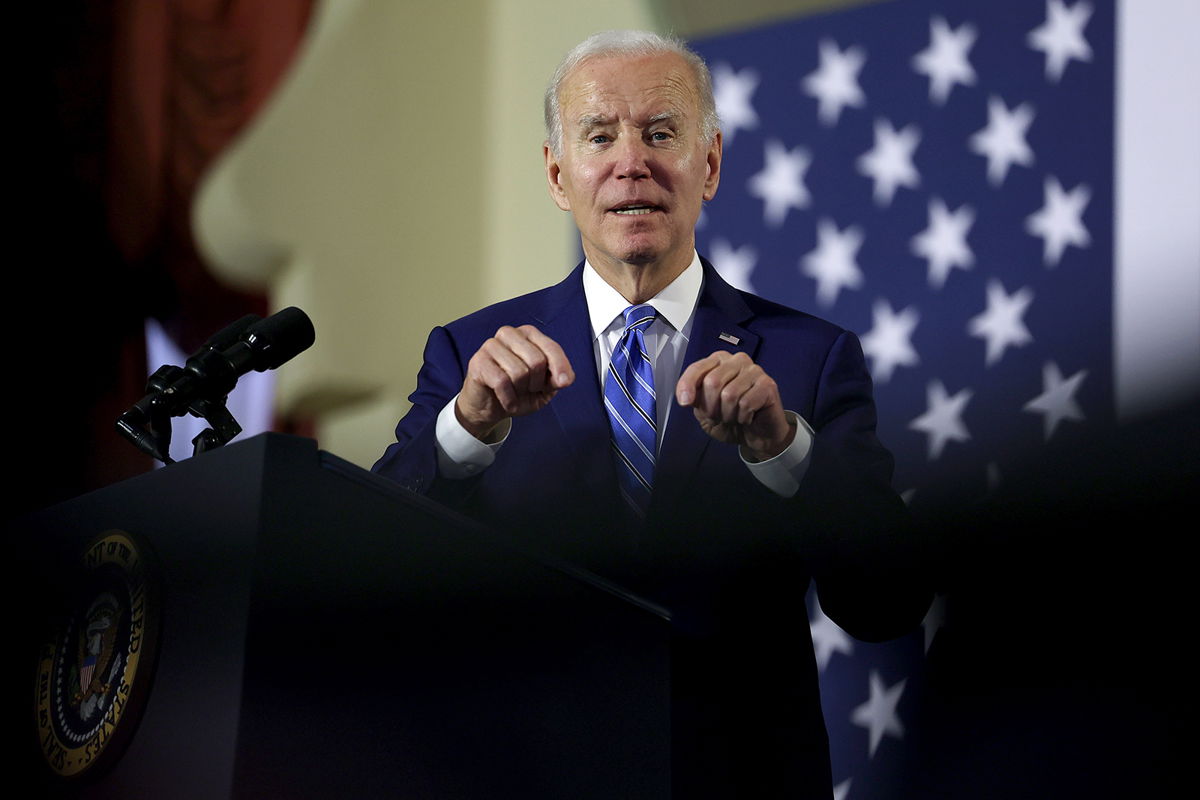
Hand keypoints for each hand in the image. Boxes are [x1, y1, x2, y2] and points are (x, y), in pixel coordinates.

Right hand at [456, 325, 573, 440]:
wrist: (489, 407)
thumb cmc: (517, 391)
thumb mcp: (544, 388)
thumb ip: (556, 379)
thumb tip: (565, 379)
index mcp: (528, 334)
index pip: (551, 347)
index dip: (561, 367)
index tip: (564, 383)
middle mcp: (509, 334)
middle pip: (536, 360)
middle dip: (536, 383)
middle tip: (528, 389)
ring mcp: (491, 345)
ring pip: (519, 372)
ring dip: (520, 392)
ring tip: (514, 393)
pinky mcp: (478, 361)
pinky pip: (502, 382)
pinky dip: (509, 399)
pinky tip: (507, 401)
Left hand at [676, 351, 794, 460]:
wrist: (756, 435)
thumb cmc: (731, 418)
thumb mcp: (704, 410)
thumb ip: (694, 398)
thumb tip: (686, 397)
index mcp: (718, 361)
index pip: (696, 369)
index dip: (687, 386)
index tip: (684, 402)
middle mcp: (736, 361)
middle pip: (712, 382)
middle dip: (711, 407)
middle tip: (719, 415)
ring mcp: (754, 370)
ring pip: (730, 395)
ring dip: (729, 414)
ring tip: (735, 416)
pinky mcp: (767, 384)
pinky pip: (746, 403)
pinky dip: (743, 417)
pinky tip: (749, 416)